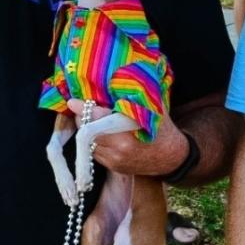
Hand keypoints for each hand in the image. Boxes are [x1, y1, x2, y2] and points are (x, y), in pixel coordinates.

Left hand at [67, 98, 188, 175]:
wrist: (172, 157)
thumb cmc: (162, 128)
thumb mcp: (153, 107)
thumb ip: (136, 96)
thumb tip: (119, 77)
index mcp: (129, 129)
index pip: (98, 117)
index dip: (84, 108)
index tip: (72, 101)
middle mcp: (119, 147)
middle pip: (89, 130)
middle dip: (83, 117)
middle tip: (81, 106)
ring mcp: (115, 159)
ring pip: (89, 142)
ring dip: (86, 130)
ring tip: (88, 118)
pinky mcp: (113, 167)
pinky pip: (95, 151)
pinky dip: (94, 141)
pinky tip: (100, 132)